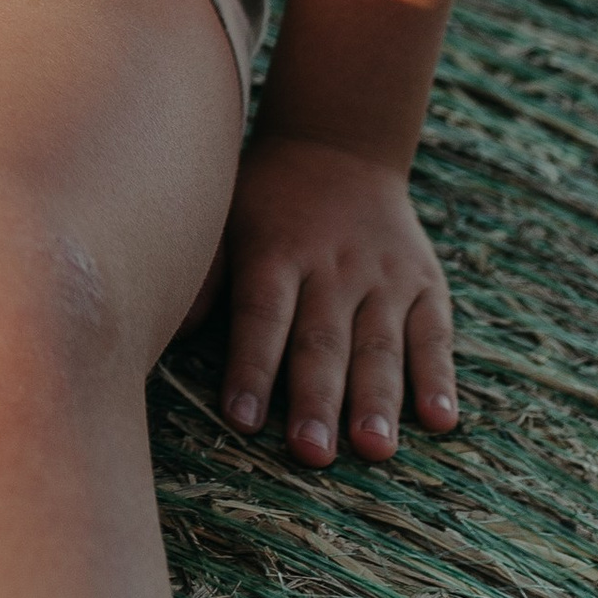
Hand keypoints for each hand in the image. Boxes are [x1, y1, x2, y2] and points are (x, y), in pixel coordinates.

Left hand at [202, 132, 457, 465]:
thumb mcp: (223, 219)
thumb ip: (202, 277)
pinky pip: (434, 335)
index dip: (251, 368)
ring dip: (377, 401)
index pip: (261, 317)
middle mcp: (332, 268)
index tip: (243, 419)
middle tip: (312, 454)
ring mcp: (383, 277)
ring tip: (374, 449)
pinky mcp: (425, 284)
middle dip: (317, 401)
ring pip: (380, 345)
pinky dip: (438, 378)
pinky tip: (440, 419)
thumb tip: (158, 332)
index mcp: (274, 253)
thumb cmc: (263, 200)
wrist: (338, 144)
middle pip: (322, 341)